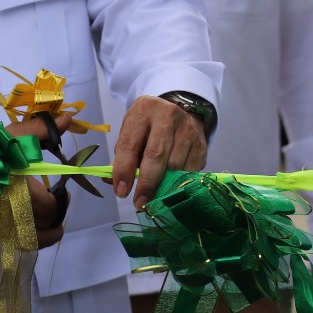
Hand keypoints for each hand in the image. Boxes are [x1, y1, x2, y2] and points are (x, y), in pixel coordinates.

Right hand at [0, 112, 74, 246]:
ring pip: (30, 241)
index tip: (63, 191)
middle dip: (55, 217)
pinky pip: (17, 244)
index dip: (60, 201)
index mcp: (15, 187)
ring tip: (55, 224)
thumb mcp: (9, 136)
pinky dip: (31, 241)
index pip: (48, 207)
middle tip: (60, 204)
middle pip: (42, 227)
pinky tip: (38, 230)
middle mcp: (7, 210)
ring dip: (46, 234)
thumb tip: (67, 120)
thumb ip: (41, 130)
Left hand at [112, 95, 208, 209]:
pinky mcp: (201, 144)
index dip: (124, 170)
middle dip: (146, 183)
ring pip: (174, 165)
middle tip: (139, 202)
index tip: (121, 191)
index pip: (130, 144)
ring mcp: (188, 129)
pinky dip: (178, 183)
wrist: (182, 112)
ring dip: (162, 186)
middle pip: (156, 155)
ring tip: (153, 198)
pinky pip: (189, 170)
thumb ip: (122, 156)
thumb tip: (110, 181)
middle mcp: (168, 116)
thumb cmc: (150, 126)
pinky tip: (170, 187)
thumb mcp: (133, 132)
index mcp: (144, 110)